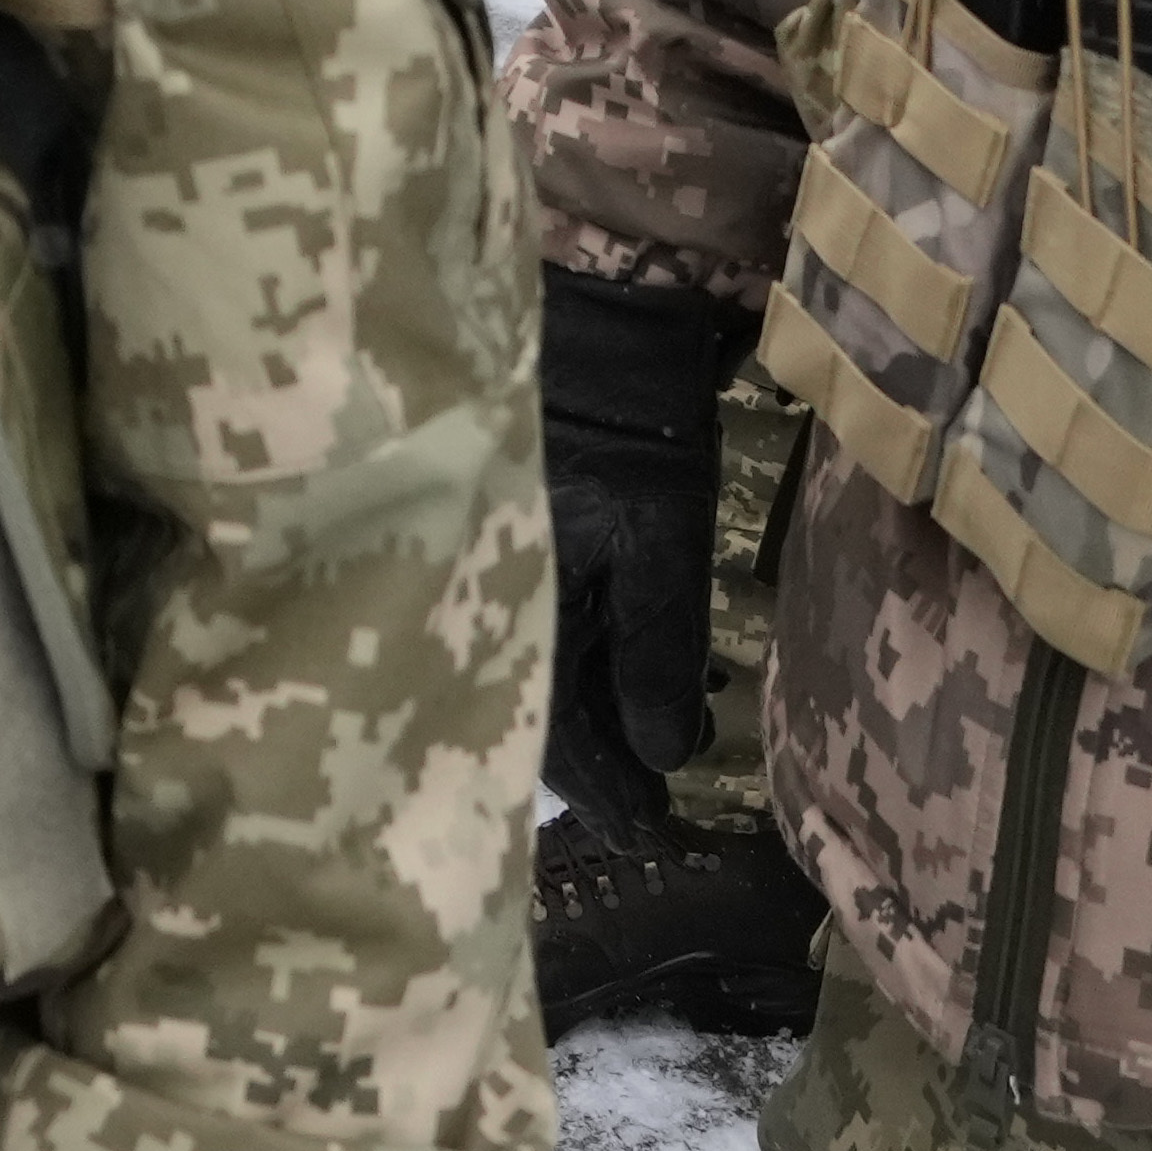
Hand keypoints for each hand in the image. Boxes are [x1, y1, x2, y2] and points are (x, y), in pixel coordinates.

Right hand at [541, 270, 751, 815]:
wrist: (599, 316)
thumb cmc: (628, 433)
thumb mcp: (655, 549)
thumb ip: (656, 658)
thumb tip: (665, 759)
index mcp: (508, 613)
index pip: (552, 740)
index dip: (605, 795)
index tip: (649, 834)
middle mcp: (486, 599)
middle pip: (536, 711)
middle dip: (599, 760)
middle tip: (654, 803)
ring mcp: (502, 564)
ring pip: (542, 667)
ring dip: (600, 710)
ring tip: (664, 737)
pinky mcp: (523, 533)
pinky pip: (550, 622)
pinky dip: (595, 657)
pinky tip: (639, 666)